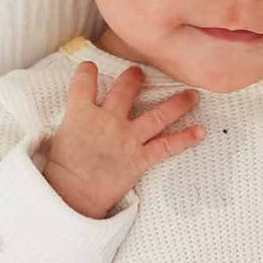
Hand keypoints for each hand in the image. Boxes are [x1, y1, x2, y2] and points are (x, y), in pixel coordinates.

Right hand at [42, 63, 204, 218]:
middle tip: (140, 73)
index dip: (87, 71)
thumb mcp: (61, 136)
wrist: (72, 195)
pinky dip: (186, 139)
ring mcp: (126, 138)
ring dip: (178, 104)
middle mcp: (107, 120)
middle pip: (125, 90)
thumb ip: (75, 120)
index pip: (83, 81)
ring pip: (157, 115)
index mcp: (81, 113)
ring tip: (192, 95)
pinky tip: (201, 132)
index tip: (91, 68)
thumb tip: (78, 112)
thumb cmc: (63, 169)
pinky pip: (167, 146)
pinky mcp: (139, 158)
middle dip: (134, 78)